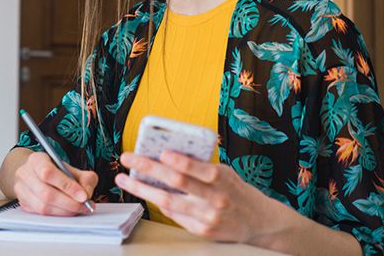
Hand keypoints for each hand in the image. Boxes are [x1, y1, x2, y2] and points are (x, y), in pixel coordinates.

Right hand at [14, 151, 97, 215]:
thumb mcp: (72, 168)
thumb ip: (84, 178)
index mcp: (36, 160)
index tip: (83, 196)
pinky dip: (57, 215)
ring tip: (79, 209)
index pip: (48, 173)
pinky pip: (41, 214)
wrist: (37, 174)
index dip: (67, 186)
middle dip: (69, 203)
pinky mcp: (23, 204)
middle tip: (85, 206)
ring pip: (43, 206)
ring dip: (64, 211)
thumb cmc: (55, 171)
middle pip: (46, 193)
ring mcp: (21, 190)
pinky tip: (67, 211)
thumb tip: (86, 194)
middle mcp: (24, 174)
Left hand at [115, 151, 288, 243]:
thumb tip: (167, 155)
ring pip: (168, 202)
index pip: (200, 170)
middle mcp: (215, 200)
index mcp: (223, 180)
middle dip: (149, 169)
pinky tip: (145, 193)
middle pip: (177, 184)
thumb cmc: (236, 191)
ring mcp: (207, 218)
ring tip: (125, 180)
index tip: (163, 152)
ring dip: (142, 189)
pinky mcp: (201, 231)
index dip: (181, 162)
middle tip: (128, 158)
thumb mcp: (225, 173)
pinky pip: (174, 214)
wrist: (258, 222)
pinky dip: (158, 202)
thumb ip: (201, 166)